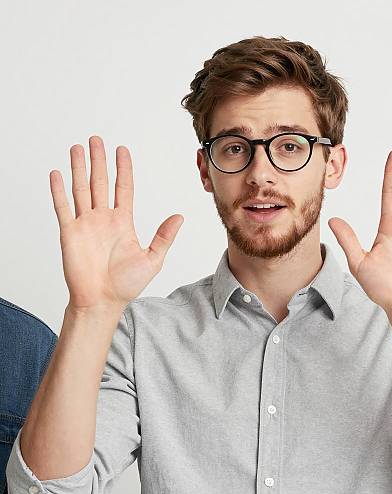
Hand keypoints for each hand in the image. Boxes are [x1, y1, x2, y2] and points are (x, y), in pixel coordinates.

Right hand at [50, 135, 183, 310]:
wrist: (103, 301)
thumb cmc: (126, 284)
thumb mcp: (153, 258)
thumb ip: (164, 236)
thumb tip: (180, 216)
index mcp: (122, 222)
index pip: (123, 188)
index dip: (123, 169)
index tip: (122, 150)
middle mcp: (103, 219)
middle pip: (100, 182)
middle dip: (99, 161)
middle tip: (96, 139)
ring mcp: (85, 224)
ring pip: (81, 189)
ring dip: (79, 168)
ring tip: (78, 148)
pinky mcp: (69, 233)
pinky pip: (63, 207)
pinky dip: (59, 190)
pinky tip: (57, 174)